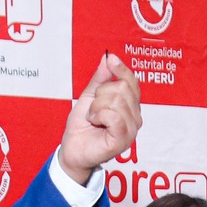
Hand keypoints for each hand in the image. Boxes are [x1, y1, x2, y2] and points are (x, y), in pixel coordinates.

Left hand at [57, 53, 142, 183]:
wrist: (72, 148)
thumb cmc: (82, 126)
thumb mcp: (89, 96)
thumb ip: (100, 79)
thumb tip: (107, 58)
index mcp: (129, 105)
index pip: (132, 81)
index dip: (122, 69)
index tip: (111, 59)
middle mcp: (134, 116)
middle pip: (123, 88)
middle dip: (101, 94)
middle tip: (94, 108)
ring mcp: (131, 129)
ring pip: (117, 101)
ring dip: (97, 107)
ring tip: (94, 118)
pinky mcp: (123, 139)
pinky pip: (114, 116)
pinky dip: (99, 116)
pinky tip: (96, 123)